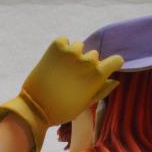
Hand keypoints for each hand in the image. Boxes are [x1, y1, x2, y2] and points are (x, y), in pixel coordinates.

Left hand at [0, 36, 123, 151]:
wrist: (35, 107)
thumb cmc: (62, 110)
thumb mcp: (86, 104)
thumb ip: (102, 90)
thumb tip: (115, 81)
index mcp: (97, 75)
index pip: (116, 60)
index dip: (112, 65)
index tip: (106, 69)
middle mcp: (87, 61)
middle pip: (94, 55)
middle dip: (87, 64)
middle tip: (74, 77)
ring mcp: (72, 51)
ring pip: (79, 47)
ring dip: (74, 55)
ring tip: (62, 69)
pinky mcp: (57, 46)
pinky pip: (65, 41)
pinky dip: (61, 48)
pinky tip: (55, 62)